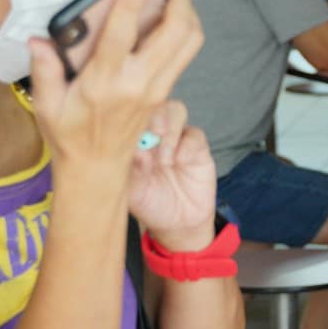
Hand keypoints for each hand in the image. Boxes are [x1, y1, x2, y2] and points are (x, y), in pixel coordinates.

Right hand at [27, 0, 205, 185]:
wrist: (98, 169)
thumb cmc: (69, 135)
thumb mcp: (46, 105)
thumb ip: (44, 70)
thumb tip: (38, 39)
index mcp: (104, 83)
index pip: (121, 38)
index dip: (131, 4)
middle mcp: (138, 83)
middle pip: (174, 33)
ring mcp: (157, 87)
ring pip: (189, 41)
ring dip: (188, 12)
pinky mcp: (166, 90)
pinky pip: (186, 53)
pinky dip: (186, 29)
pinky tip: (173, 16)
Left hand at [127, 100, 219, 249]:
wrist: (179, 223)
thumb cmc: (150, 205)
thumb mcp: (133, 192)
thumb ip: (130, 170)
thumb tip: (132, 149)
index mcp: (134, 140)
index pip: (131, 115)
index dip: (131, 114)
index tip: (130, 126)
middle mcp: (154, 134)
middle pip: (155, 105)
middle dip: (154, 114)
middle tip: (154, 131)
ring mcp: (176, 139)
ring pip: (175, 111)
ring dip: (171, 129)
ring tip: (165, 158)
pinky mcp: (197, 147)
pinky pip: (194, 134)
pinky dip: (187, 145)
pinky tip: (180, 162)